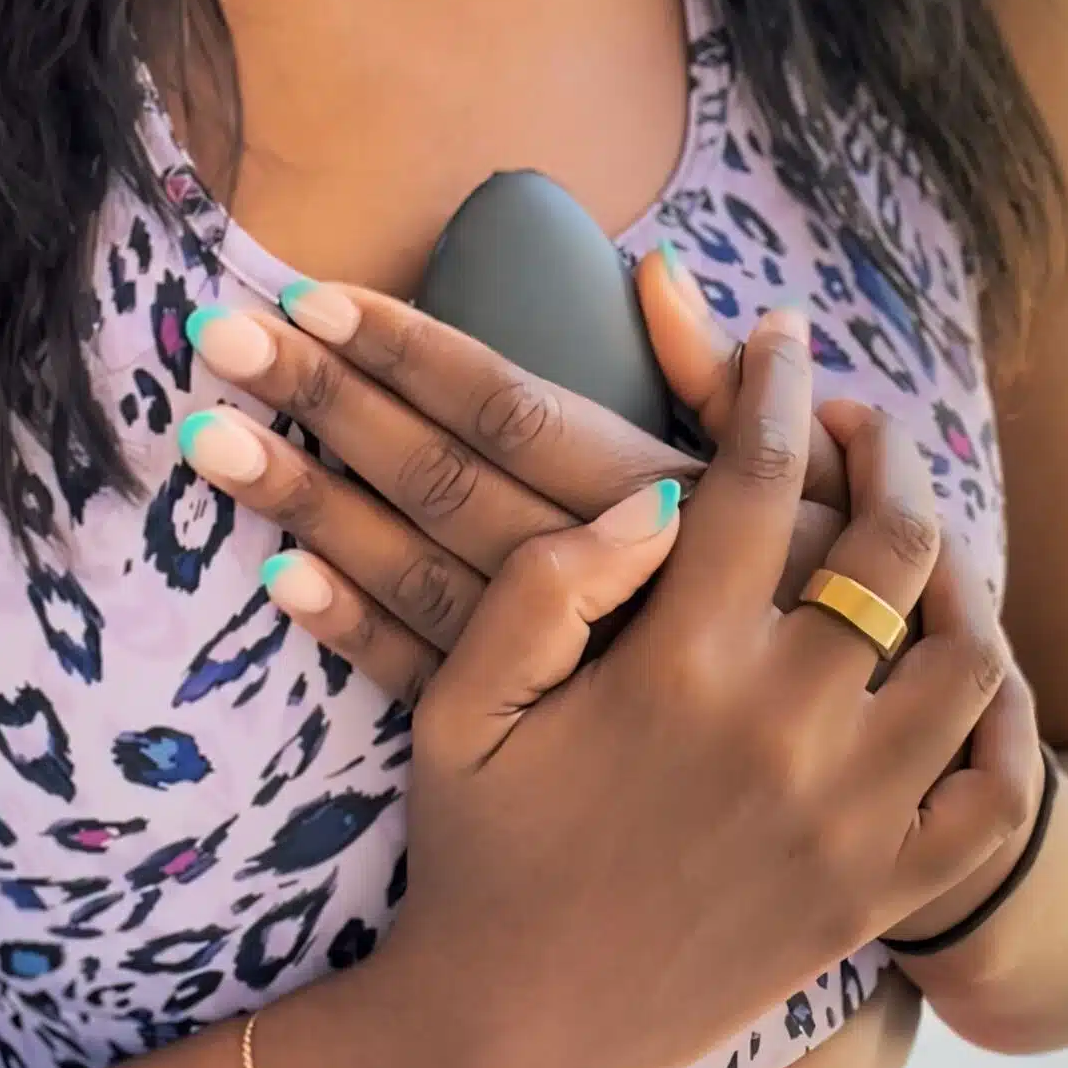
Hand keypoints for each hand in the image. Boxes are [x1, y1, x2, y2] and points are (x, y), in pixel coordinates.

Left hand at [177, 248, 854, 707]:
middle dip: (326, 401)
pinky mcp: (536, 735)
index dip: (409, 348)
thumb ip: (719, 385)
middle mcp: (597, 576)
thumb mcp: (804, 493)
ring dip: (311, 504)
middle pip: (437, 475)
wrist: (856, 797)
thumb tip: (654, 270)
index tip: (314, 293)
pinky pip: (428, 677)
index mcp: (652, 495)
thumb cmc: (827, 614)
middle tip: (219, 336)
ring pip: (414, 571)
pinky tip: (280, 583)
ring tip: (211, 443)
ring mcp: (559, 667)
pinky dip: (353, 630)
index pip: (505, 403)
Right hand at [362, 307, 1028, 1067]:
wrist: (509, 1037)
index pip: (757, 482)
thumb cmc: (476, 853)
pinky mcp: (878, 897)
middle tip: (856, 420)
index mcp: (675, 671)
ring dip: (958, 573)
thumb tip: (658, 497)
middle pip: (890, 546)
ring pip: (968, 656)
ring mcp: (847, 821)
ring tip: (919, 533)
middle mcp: (781, 735)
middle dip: (885, 452)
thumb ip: (545, 584)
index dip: (771, 387)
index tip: (777, 335)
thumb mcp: (459, 704)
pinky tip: (967, 672)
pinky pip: (996, 798)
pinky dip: (1004, 725)